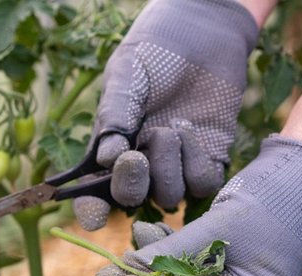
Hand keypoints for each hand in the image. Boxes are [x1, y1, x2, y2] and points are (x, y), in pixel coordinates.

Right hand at [73, 0, 258, 230]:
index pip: (96, 193)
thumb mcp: (127, 76)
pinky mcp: (209, 160)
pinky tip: (190, 129)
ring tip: (169, 126)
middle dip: (132, 186)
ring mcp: (176, 165)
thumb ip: (115, 116)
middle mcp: (142, 165)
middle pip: (132, 201)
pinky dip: (196, 162)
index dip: (92, 209)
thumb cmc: (155, 51)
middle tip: (135, 157)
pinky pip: (202, 185)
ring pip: (169, 195)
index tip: (93, 217)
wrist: (203, 32)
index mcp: (110, 149)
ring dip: (167, 165)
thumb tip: (105, 160)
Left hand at [96, 135, 301, 275]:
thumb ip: (175, 250)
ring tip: (133, 238)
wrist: (299, 173)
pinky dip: (171, 249)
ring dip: (157, 261)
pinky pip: (192, 263)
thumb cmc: (271, 202)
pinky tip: (149, 233)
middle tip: (108, 271)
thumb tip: (129, 267)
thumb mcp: (219, 227)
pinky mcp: (228, 262)